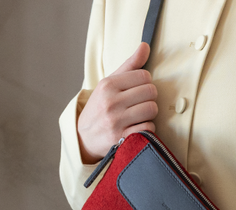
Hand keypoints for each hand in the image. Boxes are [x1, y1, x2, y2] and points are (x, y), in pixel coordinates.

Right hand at [77, 43, 158, 163]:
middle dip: (149, 98)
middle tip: (139, 103)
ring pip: (151, 109)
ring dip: (149, 113)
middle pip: (150, 92)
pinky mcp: (121, 138)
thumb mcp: (109, 84)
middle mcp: (111, 102)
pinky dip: (147, 128)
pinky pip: (148, 128)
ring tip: (139, 115)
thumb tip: (145, 46)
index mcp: (108, 85)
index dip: (145, 83)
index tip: (138, 90)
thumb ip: (129, 65)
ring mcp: (116, 121)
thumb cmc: (100, 107)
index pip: (144, 76)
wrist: (84, 137)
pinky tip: (137, 126)